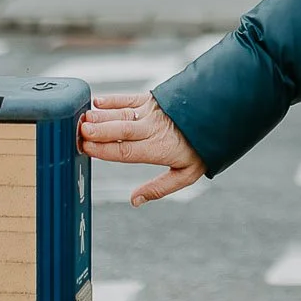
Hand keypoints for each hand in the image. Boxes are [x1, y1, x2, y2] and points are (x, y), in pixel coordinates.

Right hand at [78, 92, 207, 206]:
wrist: (221, 114)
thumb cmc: (202, 148)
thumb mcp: (186, 175)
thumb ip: (159, 188)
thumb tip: (134, 201)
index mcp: (159, 149)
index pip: (126, 151)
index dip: (104, 150)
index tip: (85, 148)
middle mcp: (153, 129)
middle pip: (121, 130)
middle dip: (98, 131)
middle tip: (79, 131)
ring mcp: (153, 112)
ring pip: (122, 114)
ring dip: (100, 116)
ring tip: (82, 119)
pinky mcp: (153, 99)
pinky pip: (130, 99)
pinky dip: (113, 100)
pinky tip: (97, 102)